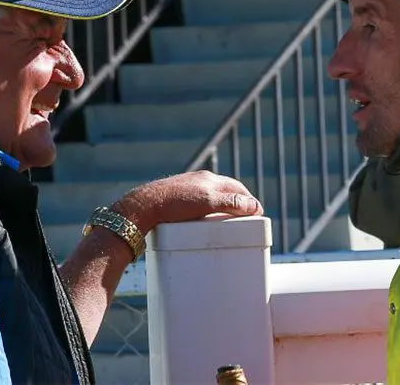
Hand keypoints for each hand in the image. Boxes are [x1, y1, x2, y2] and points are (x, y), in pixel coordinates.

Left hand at [112, 170, 263, 234]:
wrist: (142, 207)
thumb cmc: (173, 203)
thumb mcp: (206, 202)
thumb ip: (231, 202)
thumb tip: (252, 205)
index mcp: (209, 179)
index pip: (237, 188)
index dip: (249, 201)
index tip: (257, 213)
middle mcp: (199, 181)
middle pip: (226, 192)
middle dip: (238, 203)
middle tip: (246, 219)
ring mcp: (187, 189)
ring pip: (212, 197)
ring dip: (223, 207)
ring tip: (228, 221)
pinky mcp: (176, 199)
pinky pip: (198, 204)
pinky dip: (208, 210)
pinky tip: (205, 220)